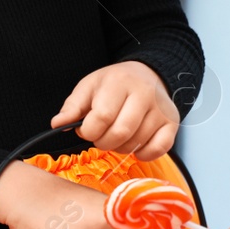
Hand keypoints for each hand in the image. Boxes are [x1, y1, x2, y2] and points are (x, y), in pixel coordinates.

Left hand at [52, 60, 179, 159]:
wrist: (147, 74)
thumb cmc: (114, 84)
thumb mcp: (89, 87)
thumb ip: (72, 107)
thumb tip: (57, 124)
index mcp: (119, 82)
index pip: (101, 117)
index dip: (88, 131)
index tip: (85, 129)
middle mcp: (144, 94)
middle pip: (120, 133)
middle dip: (103, 142)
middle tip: (100, 135)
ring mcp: (161, 109)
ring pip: (136, 143)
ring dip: (120, 148)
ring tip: (116, 135)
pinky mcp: (172, 123)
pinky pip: (158, 149)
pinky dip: (142, 154)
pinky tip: (134, 144)